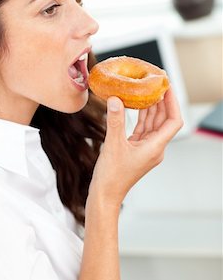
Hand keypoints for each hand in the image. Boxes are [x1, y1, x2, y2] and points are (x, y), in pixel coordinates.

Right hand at [87, 87, 182, 211]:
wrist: (105, 194)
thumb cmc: (112, 176)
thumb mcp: (113, 144)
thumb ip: (115, 120)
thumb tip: (115, 100)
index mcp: (155, 148)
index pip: (173, 121)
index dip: (173, 103)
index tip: (167, 88)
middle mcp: (154, 148)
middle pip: (164, 120)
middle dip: (162, 102)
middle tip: (157, 85)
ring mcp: (146, 149)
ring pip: (153, 124)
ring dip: (151, 108)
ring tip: (147, 90)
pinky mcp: (136, 149)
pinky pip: (143, 129)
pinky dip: (140, 117)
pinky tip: (135, 106)